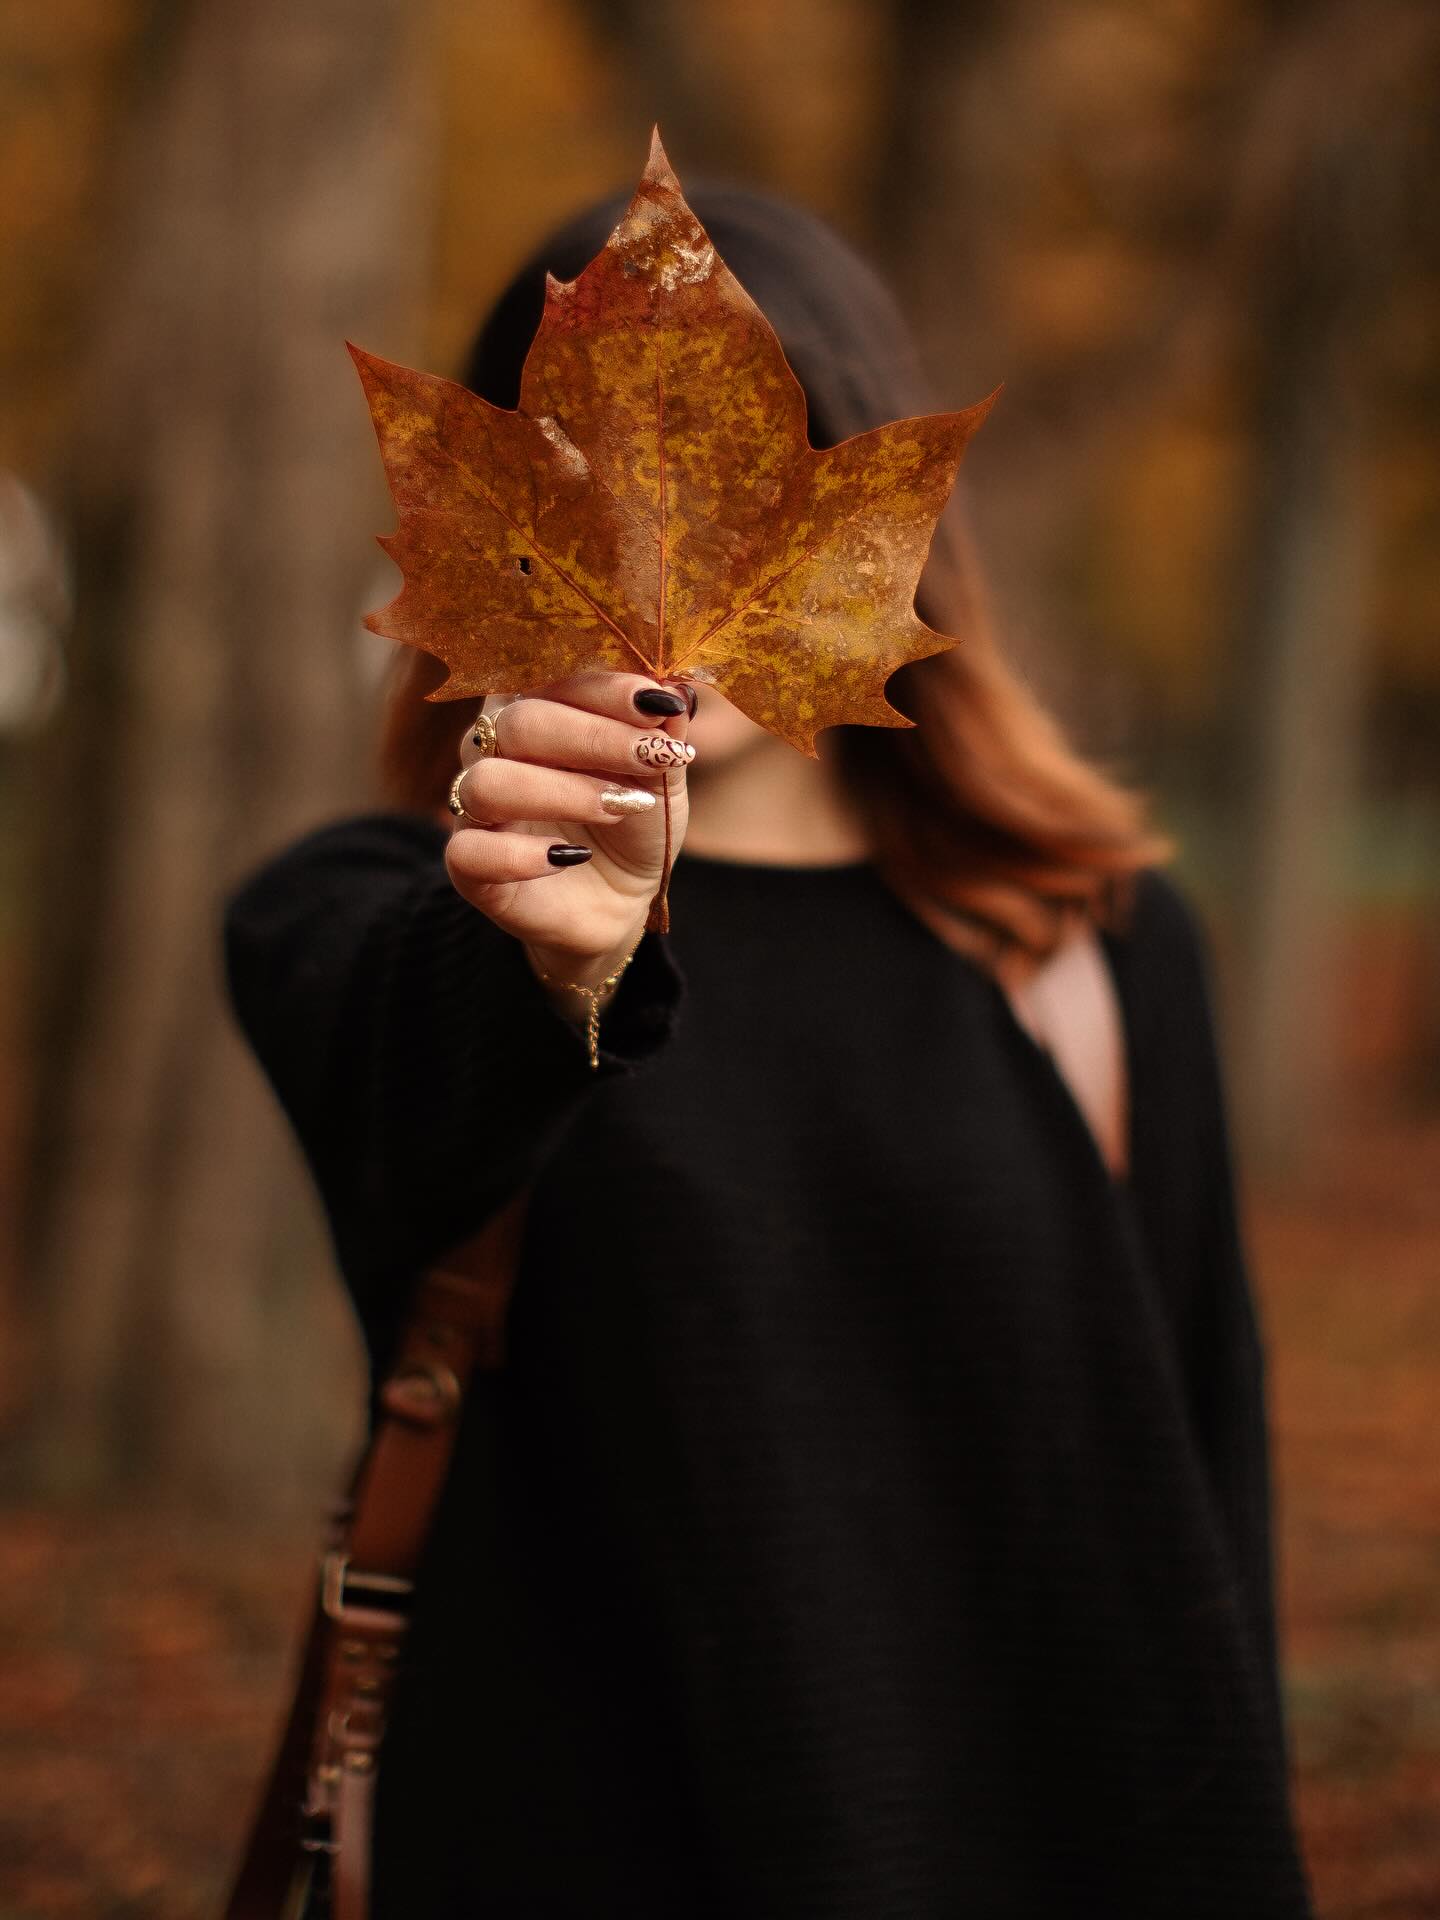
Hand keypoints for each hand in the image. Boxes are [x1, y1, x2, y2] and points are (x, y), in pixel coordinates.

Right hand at [443, 669, 694, 987]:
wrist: (620, 901)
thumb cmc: (631, 824)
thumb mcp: (661, 778)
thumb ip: (662, 736)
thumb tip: (674, 692)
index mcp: (535, 713)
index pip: (552, 680)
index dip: (605, 688)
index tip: (658, 705)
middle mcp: (494, 752)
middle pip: (519, 723)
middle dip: (594, 738)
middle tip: (651, 759)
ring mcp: (475, 810)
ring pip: (487, 782)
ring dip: (561, 792)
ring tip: (619, 807)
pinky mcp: (469, 867)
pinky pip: (468, 852)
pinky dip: (520, 855)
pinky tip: (569, 858)